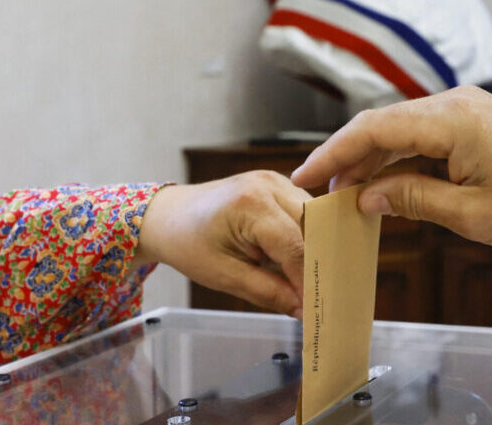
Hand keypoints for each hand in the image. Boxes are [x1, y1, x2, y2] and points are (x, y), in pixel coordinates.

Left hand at [134, 171, 308, 318]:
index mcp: (251, 203)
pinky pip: (304, 212)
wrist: (169, 216)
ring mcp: (275, 180)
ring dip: (316, 249)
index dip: (309, 280)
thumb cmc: (189, 245)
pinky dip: (307, 236)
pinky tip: (303, 260)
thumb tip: (305, 311)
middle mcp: (269, 184)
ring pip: (314, 218)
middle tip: (323, 298)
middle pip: (313, 227)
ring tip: (312, 281)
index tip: (319, 309)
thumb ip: (269, 293)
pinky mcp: (278, 185)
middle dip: (319, 263)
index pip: (295, 246)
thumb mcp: (225, 276)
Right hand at [291, 86, 491, 246]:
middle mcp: (453, 103)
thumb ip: (413, 199)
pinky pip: (424, 132)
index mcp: (450, 121)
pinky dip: (401, 155)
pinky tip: (387, 180)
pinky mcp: (474, 118)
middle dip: (348, 157)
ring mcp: (465, 107)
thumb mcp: (471, 213)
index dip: (334, 153)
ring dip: (374, 157)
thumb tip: (367, 196)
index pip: (373, 129)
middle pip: (382, 124)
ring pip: (401, 127)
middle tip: (322, 191)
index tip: (306, 176)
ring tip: (349, 192)